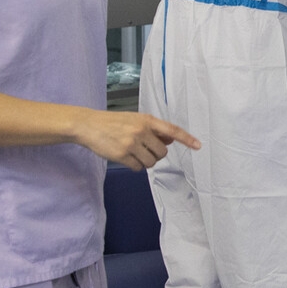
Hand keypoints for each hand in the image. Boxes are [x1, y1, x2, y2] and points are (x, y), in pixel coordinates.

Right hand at [75, 110, 198, 169]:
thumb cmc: (113, 122)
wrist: (88, 125)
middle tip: (144, 149)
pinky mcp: (122, 155)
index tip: (198, 145)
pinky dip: (135, 165)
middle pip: (162, 152)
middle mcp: (141, 131)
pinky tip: (125, 157)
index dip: (186, 138)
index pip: (171, 130)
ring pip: (151, 162)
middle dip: (156, 154)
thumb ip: (153, 129)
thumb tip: (170, 139)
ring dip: (146, 161)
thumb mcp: (135, 120)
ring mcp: (131, 143)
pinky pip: (138, 168)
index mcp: (146, 120)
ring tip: (134, 153)